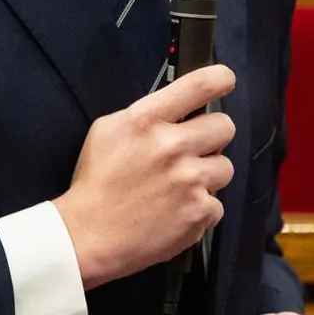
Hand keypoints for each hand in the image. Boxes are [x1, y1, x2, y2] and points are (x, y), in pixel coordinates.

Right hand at [54, 64, 236, 288]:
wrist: (88, 235)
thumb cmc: (96, 184)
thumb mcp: (107, 131)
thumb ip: (146, 115)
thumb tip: (178, 108)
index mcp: (146, 120)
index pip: (199, 85)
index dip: (220, 79)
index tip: (225, 81)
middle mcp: (172, 146)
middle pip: (224, 126)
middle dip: (212, 137)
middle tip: (193, 150)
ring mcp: (189, 181)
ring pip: (225, 167)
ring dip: (207, 176)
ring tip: (180, 186)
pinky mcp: (199, 213)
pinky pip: (216, 204)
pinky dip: (200, 210)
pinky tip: (176, 211)